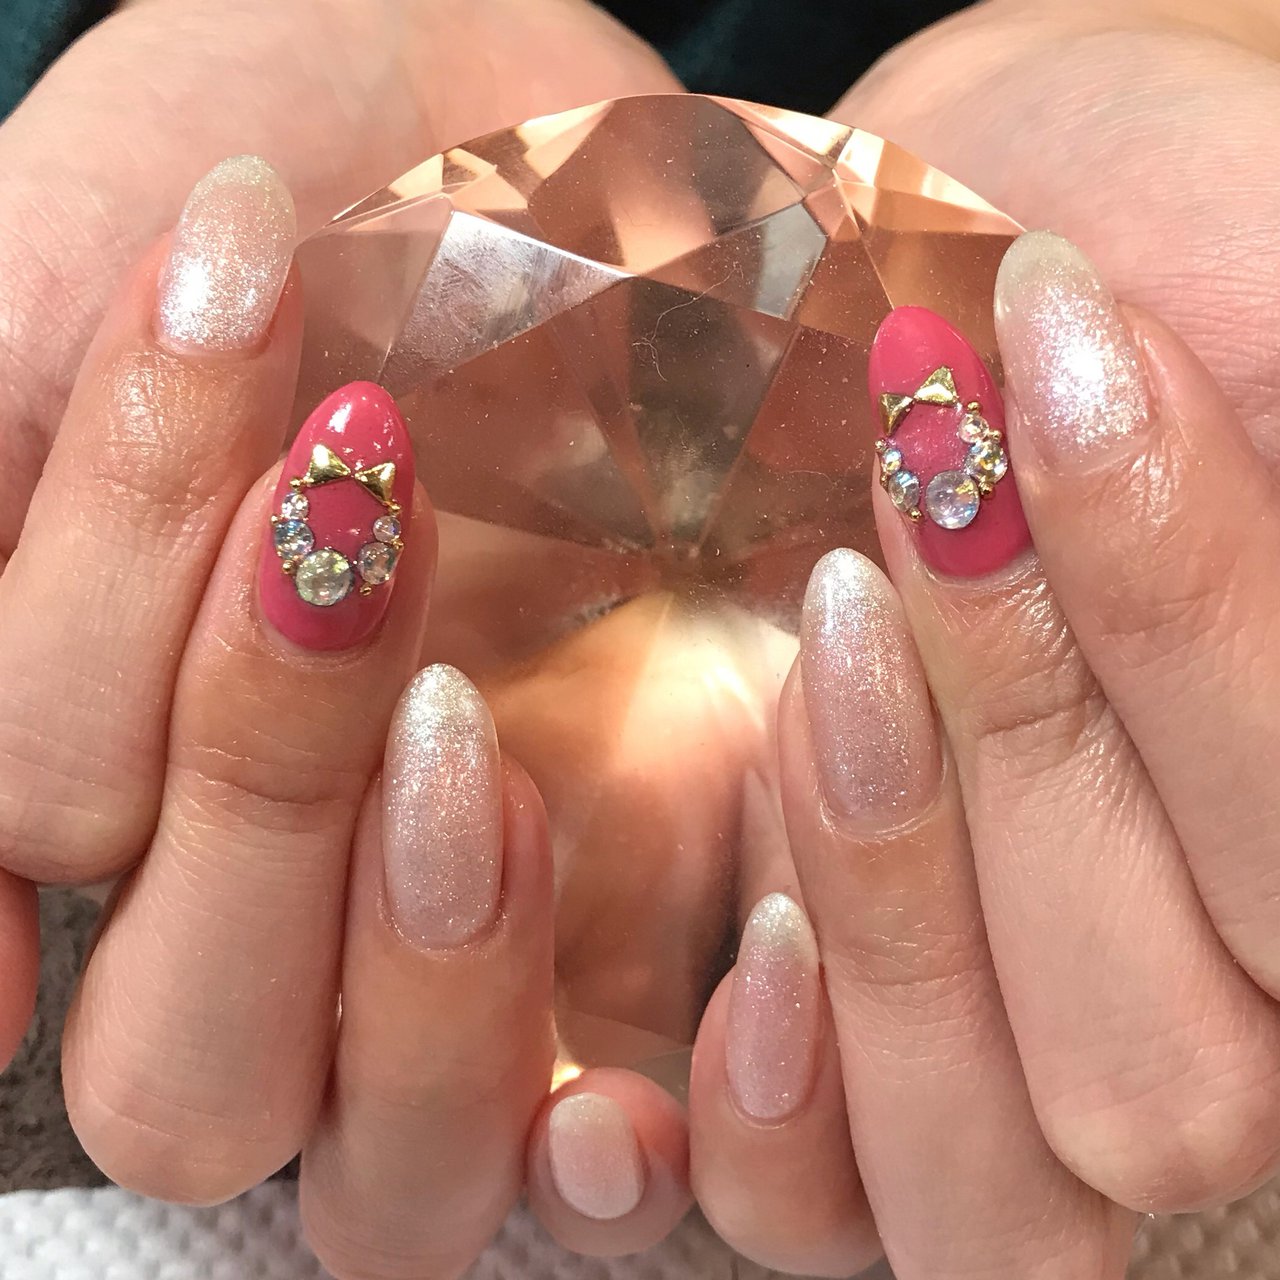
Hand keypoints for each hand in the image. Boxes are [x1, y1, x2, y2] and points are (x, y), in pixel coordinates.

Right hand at [0, 0, 677, 1065]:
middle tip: (350, 546)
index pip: (42, 874)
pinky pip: (633, 1168)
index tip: (254, 497)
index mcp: (118, 763)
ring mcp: (479, 952)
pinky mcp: (673, 943)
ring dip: (429, 986)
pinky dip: (654, 1142)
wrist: (562, 133)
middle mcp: (286, 894)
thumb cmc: (294, 169)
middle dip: (248, 814)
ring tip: (483, 739)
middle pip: (195, 1077)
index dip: (84, 732)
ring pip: (400, 1172)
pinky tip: (726, 982)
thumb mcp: (56, 292)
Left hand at [675, 8, 1279, 1274]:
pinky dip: (763, 1113)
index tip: (1049, 347)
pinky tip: (736, 929)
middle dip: (1030, 759)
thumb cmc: (1113, 217)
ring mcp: (1001, 1041)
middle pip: (1163, 1085)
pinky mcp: (808, 1040)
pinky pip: (806, 1215)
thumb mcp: (1258, 258)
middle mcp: (1196, 982)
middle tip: (909, 510)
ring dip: (893, 919)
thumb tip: (1202, 422)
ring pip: (993, 1189)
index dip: (1190, 627)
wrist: (909, 252)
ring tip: (819, 650)